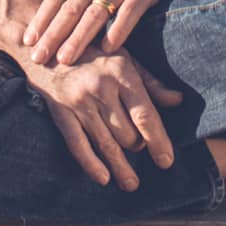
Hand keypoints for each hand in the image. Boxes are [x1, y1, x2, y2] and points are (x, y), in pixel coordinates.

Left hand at [22, 0, 194, 64]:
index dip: (41, 18)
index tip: (27, 41)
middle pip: (72, 6)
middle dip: (53, 33)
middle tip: (38, 57)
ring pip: (97, 11)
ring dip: (80, 37)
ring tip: (66, 59)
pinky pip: (131, 10)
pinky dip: (119, 29)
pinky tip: (109, 48)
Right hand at [23, 40, 184, 191]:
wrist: (46, 41)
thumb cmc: (92, 50)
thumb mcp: (124, 58)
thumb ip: (151, 82)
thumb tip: (178, 100)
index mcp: (120, 71)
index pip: (145, 114)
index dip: (158, 140)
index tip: (166, 161)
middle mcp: (100, 86)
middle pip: (126, 132)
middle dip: (137, 146)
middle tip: (141, 151)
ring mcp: (77, 100)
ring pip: (105, 142)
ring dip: (119, 167)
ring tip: (131, 184)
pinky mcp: (59, 111)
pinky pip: (77, 144)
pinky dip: (91, 164)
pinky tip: (103, 178)